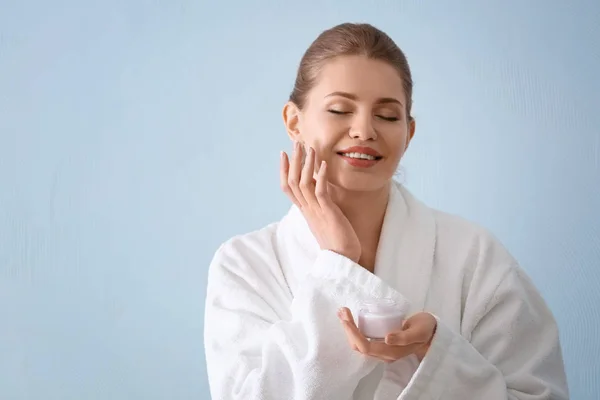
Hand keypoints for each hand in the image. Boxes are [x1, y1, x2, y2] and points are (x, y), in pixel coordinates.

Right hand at [280, 142, 360, 262]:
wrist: (343, 260)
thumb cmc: (337, 241)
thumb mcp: (325, 219)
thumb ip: (320, 205)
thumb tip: (320, 190)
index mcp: (305, 211)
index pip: (288, 188)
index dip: (284, 170)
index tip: (284, 154)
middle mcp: (307, 210)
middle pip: (293, 182)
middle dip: (293, 161)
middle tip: (295, 143)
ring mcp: (316, 211)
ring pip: (303, 184)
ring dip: (306, 164)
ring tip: (309, 148)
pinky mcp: (328, 213)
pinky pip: (321, 192)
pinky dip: (321, 176)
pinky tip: (324, 163)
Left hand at [337, 308, 436, 362]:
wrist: (433, 331)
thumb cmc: (426, 329)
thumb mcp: (418, 331)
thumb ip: (404, 336)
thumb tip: (387, 339)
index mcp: (391, 353)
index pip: (365, 346)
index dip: (353, 334)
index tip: (346, 318)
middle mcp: (384, 353)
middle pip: (358, 345)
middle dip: (347, 329)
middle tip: (342, 310)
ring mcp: (382, 348)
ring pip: (359, 342)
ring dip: (349, 328)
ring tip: (343, 312)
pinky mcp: (382, 342)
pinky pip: (364, 338)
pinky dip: (355, 328)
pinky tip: (351, 318)